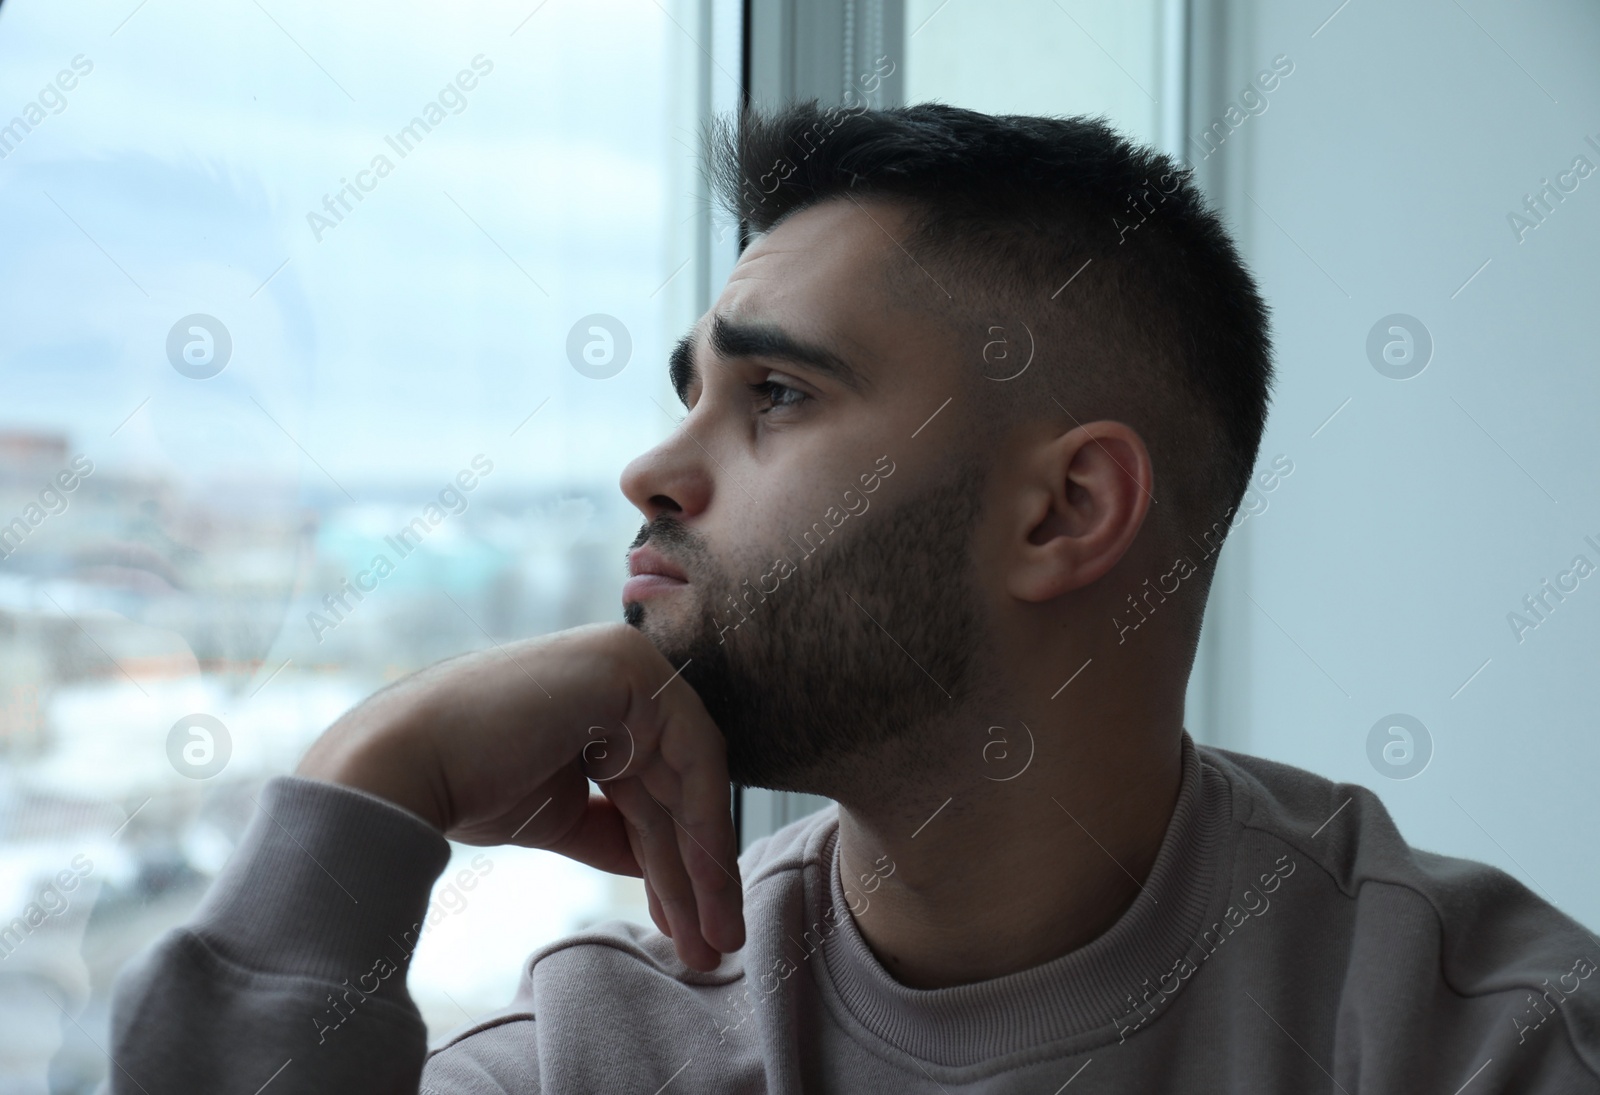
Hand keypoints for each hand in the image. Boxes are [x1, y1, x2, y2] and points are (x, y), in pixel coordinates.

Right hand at [295, 622, 742, 969]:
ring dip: (705, 870)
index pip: (659, 785)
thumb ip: (616, 829)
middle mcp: (624, 670)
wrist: (403, 766)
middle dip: (697, 876)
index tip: (692, 931)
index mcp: (603, 695)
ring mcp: (630, 662)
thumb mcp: (561, 813)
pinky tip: (706, 897)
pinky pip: (691, 759)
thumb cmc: (465, 783)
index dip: (678, 864)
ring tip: (715, 941)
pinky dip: (702, 833)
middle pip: (677, 788)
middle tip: (715, 947)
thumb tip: (664, 865)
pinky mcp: (631, 669)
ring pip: (690, 783)